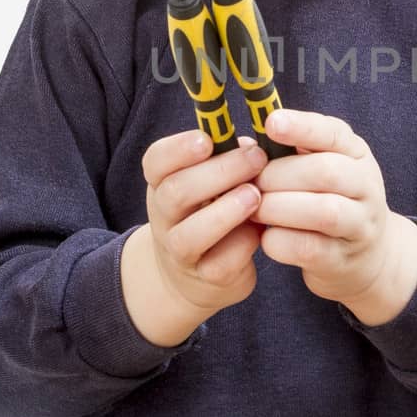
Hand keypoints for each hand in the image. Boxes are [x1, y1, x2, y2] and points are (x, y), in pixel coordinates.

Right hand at [124, 131, 266, 344]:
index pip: (156, 161)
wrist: (194, 275)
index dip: (178, 149)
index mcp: (163, 182)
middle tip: (256, 158)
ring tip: (256, 195)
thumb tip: (255, 144)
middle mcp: (164, 216)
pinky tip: (261, 231)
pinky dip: (243, 245)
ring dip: (226, 211)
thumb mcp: (210, 181)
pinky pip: (221, 263)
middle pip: (175, 192)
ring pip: (191, 234)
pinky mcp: (206, 277)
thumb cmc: (211, 211)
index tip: (207, 139)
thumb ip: (228, 159)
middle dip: (219, 172)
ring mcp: (180, 250)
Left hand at [248, 109, 416, 323]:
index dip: (302, 127)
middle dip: (280, 175)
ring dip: (279, 208)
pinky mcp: (343, 259)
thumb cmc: (330, 200)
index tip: (270, 123)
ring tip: (255, 209)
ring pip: (323, 212)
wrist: (366, 256)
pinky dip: (280, 241)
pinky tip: (265, 236)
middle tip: (253, 182)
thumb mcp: (319, 168)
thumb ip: (287, 153)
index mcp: (356, 154)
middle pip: (326, 172)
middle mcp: (366, 186)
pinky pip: (309, 249)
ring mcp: (360, 225)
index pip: (334, 133)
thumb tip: (244, 146)